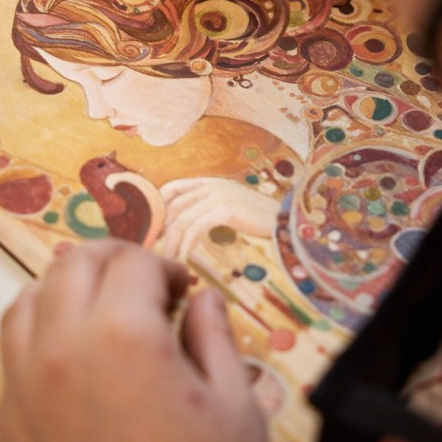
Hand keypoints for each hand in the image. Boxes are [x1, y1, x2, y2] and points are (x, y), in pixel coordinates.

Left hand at [0, 241, 268, 441]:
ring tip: (106, 307)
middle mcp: (62, 349)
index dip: (167, 267)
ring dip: (69, 286)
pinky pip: (10, 348)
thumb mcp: (235, 408)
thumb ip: (215, 337)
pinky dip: (39, 327)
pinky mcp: (9, 424)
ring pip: (29, 297)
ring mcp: (26, 386)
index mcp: (123, 336)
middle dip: (116, 260)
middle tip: (149, 283)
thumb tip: (202, 301)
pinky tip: (72, 349)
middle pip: (74, 264)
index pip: (135, 264)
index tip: (185, 289)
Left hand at [160, 177, 280, 257]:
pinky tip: (186, 257)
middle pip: (174, 206)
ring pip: (182, 218)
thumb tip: (184, 226)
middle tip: (156, 252)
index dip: (158, 208)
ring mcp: (219, 195)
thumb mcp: (229, 206)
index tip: (155, 230)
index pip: (172, 188)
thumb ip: (208, 209)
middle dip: (162, 231)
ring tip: (169, 260)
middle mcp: (211, 184)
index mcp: (209, 181)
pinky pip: (197, 227)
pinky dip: (187, 244)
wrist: (286, 218)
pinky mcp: (227, 209)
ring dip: (172, 242)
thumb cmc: (258, 218)